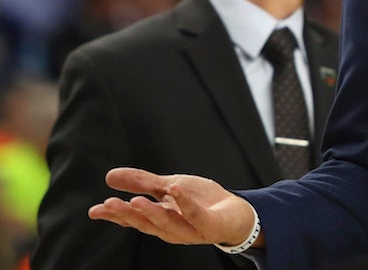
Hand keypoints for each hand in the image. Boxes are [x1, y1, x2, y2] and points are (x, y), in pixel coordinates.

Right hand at [88, 168, 258, 247]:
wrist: (235, 212)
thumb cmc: (200, 201)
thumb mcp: (168, 187)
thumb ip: (142, 183)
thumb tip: (110, 176)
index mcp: (159, 220)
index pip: (133, 219)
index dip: (114, 215)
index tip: (95, 210)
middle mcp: (171, 229)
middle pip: (146, 223)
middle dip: (127, 214)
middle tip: (109, 204)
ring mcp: (191, 229)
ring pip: (168, 223)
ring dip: (151, 213)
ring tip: (136, 200)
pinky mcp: (210, 226)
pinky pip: (196, 215)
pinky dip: (186, 204)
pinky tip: (176, 190)